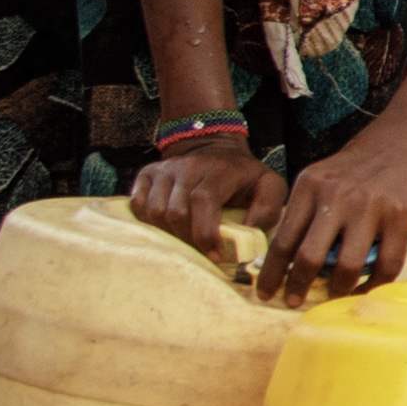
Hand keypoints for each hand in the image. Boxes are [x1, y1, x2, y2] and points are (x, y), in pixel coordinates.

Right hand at [131, 134, 285, 267]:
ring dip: (168, 233)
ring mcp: (164, 169)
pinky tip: (167, 228)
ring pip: (153, 211)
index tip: (215, 256)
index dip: (205, 233)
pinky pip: (137, 205)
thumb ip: (268, 209)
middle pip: (175, 212)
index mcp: (219, 170)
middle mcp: (187, 166)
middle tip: (200, 251)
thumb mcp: (269, 186)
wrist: (216, 149)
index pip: (203, 201)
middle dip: (187, 239)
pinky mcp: (147, 173)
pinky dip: (148, 223)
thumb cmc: (244, 176)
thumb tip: (248, 236)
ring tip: (186, 240)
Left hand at [256, 117, 406, 298]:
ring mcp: (370, 206)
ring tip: (335, 296)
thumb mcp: (327, 175)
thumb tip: (294, 256)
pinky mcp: (401, 215)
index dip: (271, 272)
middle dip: (297, 287)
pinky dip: (377, 282)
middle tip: (293, 303)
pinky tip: (370, 287)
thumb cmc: (367, 157)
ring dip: (338, 290)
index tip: (263, 292)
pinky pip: (387, 263)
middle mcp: (336, 196)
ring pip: (346, 266)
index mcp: (311, 185)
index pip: (283, 239)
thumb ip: (311, 208)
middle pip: (308, 257)